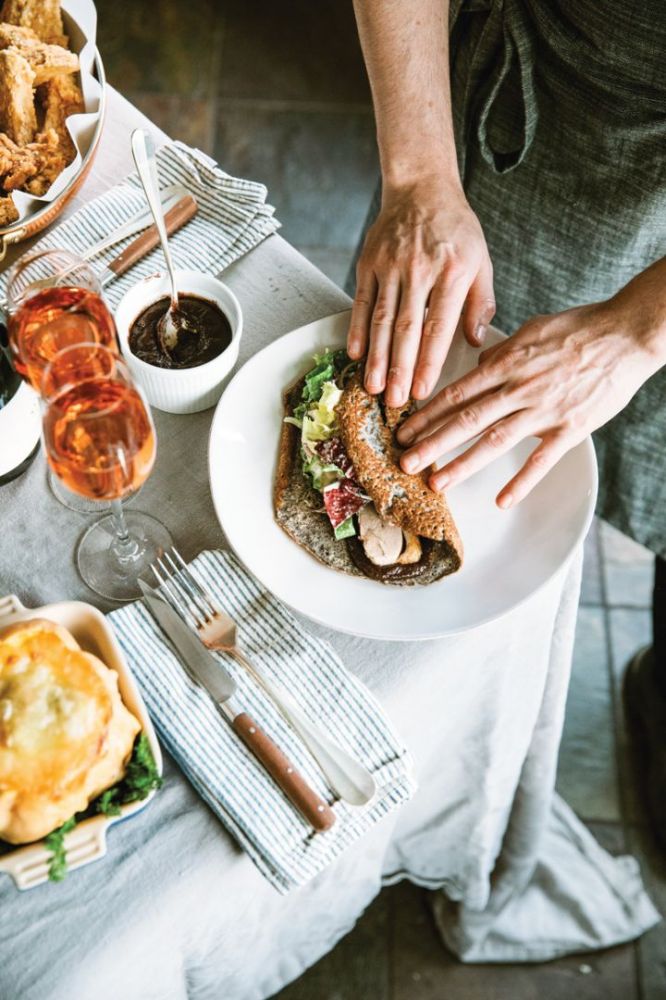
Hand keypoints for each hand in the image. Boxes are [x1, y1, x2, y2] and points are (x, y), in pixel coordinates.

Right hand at [347, 177, 494, 407]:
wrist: (421, 187)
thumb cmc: (456, 229)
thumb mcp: (481, 261)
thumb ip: (480, 302)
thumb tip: (476, 342)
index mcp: (453, 271)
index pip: (438, 326)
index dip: (429, 361)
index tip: (423, 391)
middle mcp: (420, 269)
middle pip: (407, 328)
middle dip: (400, 368)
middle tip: (395, 401)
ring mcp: (391, 265)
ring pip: (382, 319)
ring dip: (377, 357)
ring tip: (373, 387)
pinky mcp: (369, 263)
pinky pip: (362, 301)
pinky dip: (357, 329)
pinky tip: (355, 354)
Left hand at [396, 283, 665, 507]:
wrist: (626, 334)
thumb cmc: (580, 328)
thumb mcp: (532, 329)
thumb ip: (502, 351)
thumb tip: (478, 366)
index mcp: (507, 363)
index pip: (456, 392)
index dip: (427, 414)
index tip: (403, 430)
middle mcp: (519, 388)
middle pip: (466, 419)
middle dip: (432, 443)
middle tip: (405, 462)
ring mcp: (544, 410)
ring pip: (495, 441)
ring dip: (463, 464)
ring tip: (437, 483)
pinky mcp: (571, 428)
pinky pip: (542, 460)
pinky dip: (522, 481)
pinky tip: (502, 501)